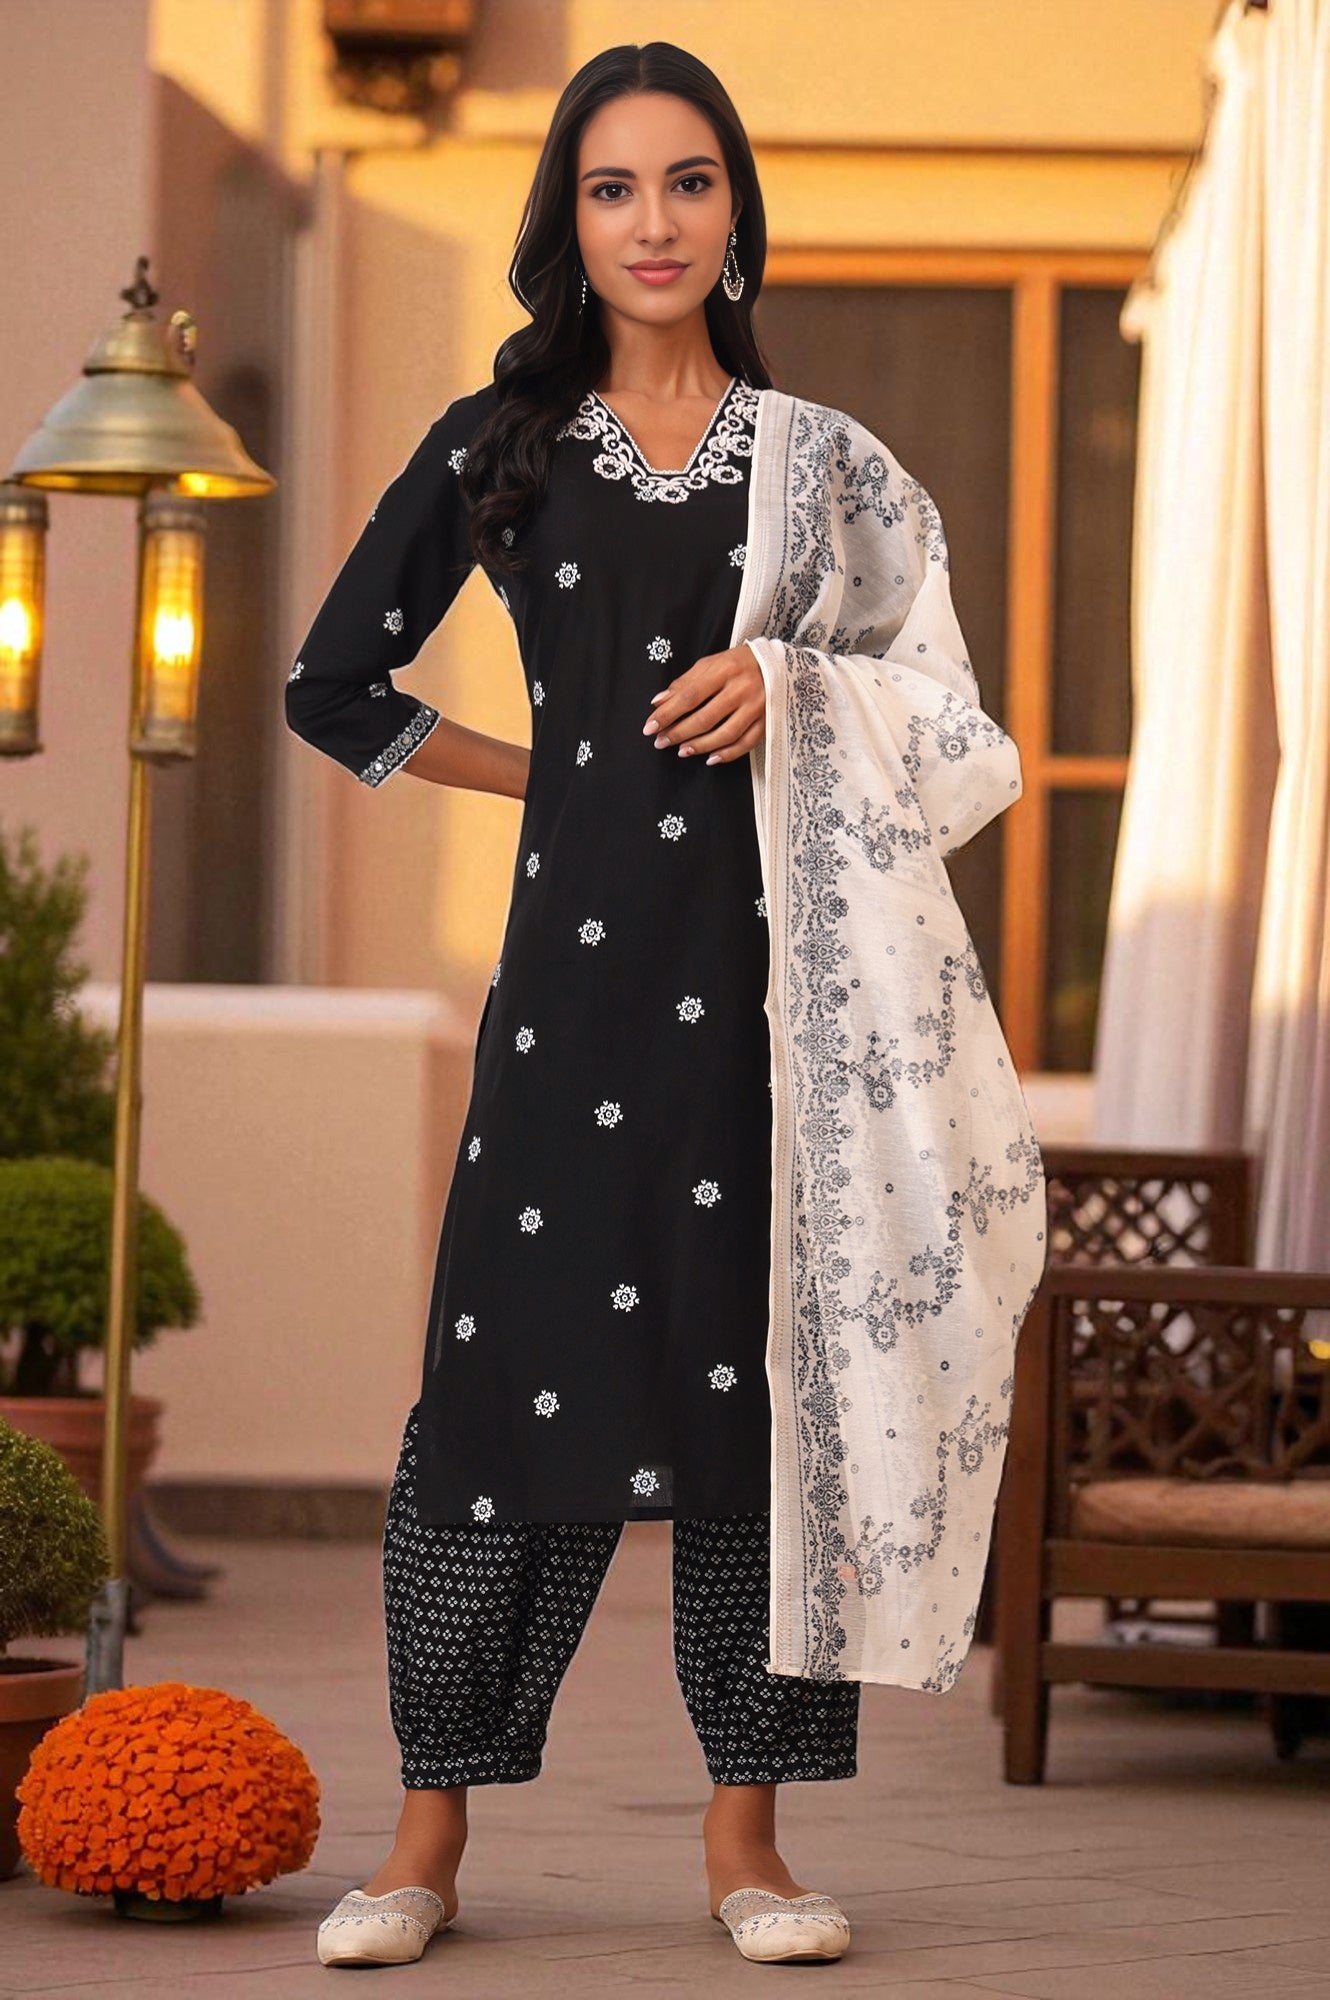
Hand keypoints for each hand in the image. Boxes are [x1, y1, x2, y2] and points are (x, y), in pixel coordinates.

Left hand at [640, 643, 764, 765]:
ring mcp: (757, 707)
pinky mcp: (767, 720)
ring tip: (682, 751)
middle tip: (661, 742)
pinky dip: (727, 754)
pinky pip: (746, 743)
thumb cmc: (735, 664)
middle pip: (706, 718)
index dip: (668, 714)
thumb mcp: (709, 664)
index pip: (690, 696)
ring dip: (701, 746)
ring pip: (726, 734)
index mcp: (725, 670)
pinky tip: (710, 758)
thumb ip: (684, 683)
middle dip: (679, 733)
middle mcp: (742, 689)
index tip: (650, 727)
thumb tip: (658, 702)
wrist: (774, 664)